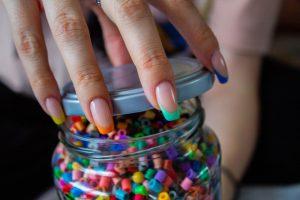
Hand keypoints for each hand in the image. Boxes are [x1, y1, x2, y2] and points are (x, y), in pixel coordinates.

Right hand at [3, 0, 227, 133]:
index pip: (173, 1)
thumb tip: (127, 61)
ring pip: (72, 33)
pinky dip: (39, 77)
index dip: (198, 35)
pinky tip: (54, 109)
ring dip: (90, 81)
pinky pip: (27, 41)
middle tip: (167, 104)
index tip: (219, 70)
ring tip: (105, 121)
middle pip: (131, 16)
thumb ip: (122, 22)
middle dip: (151, 63)